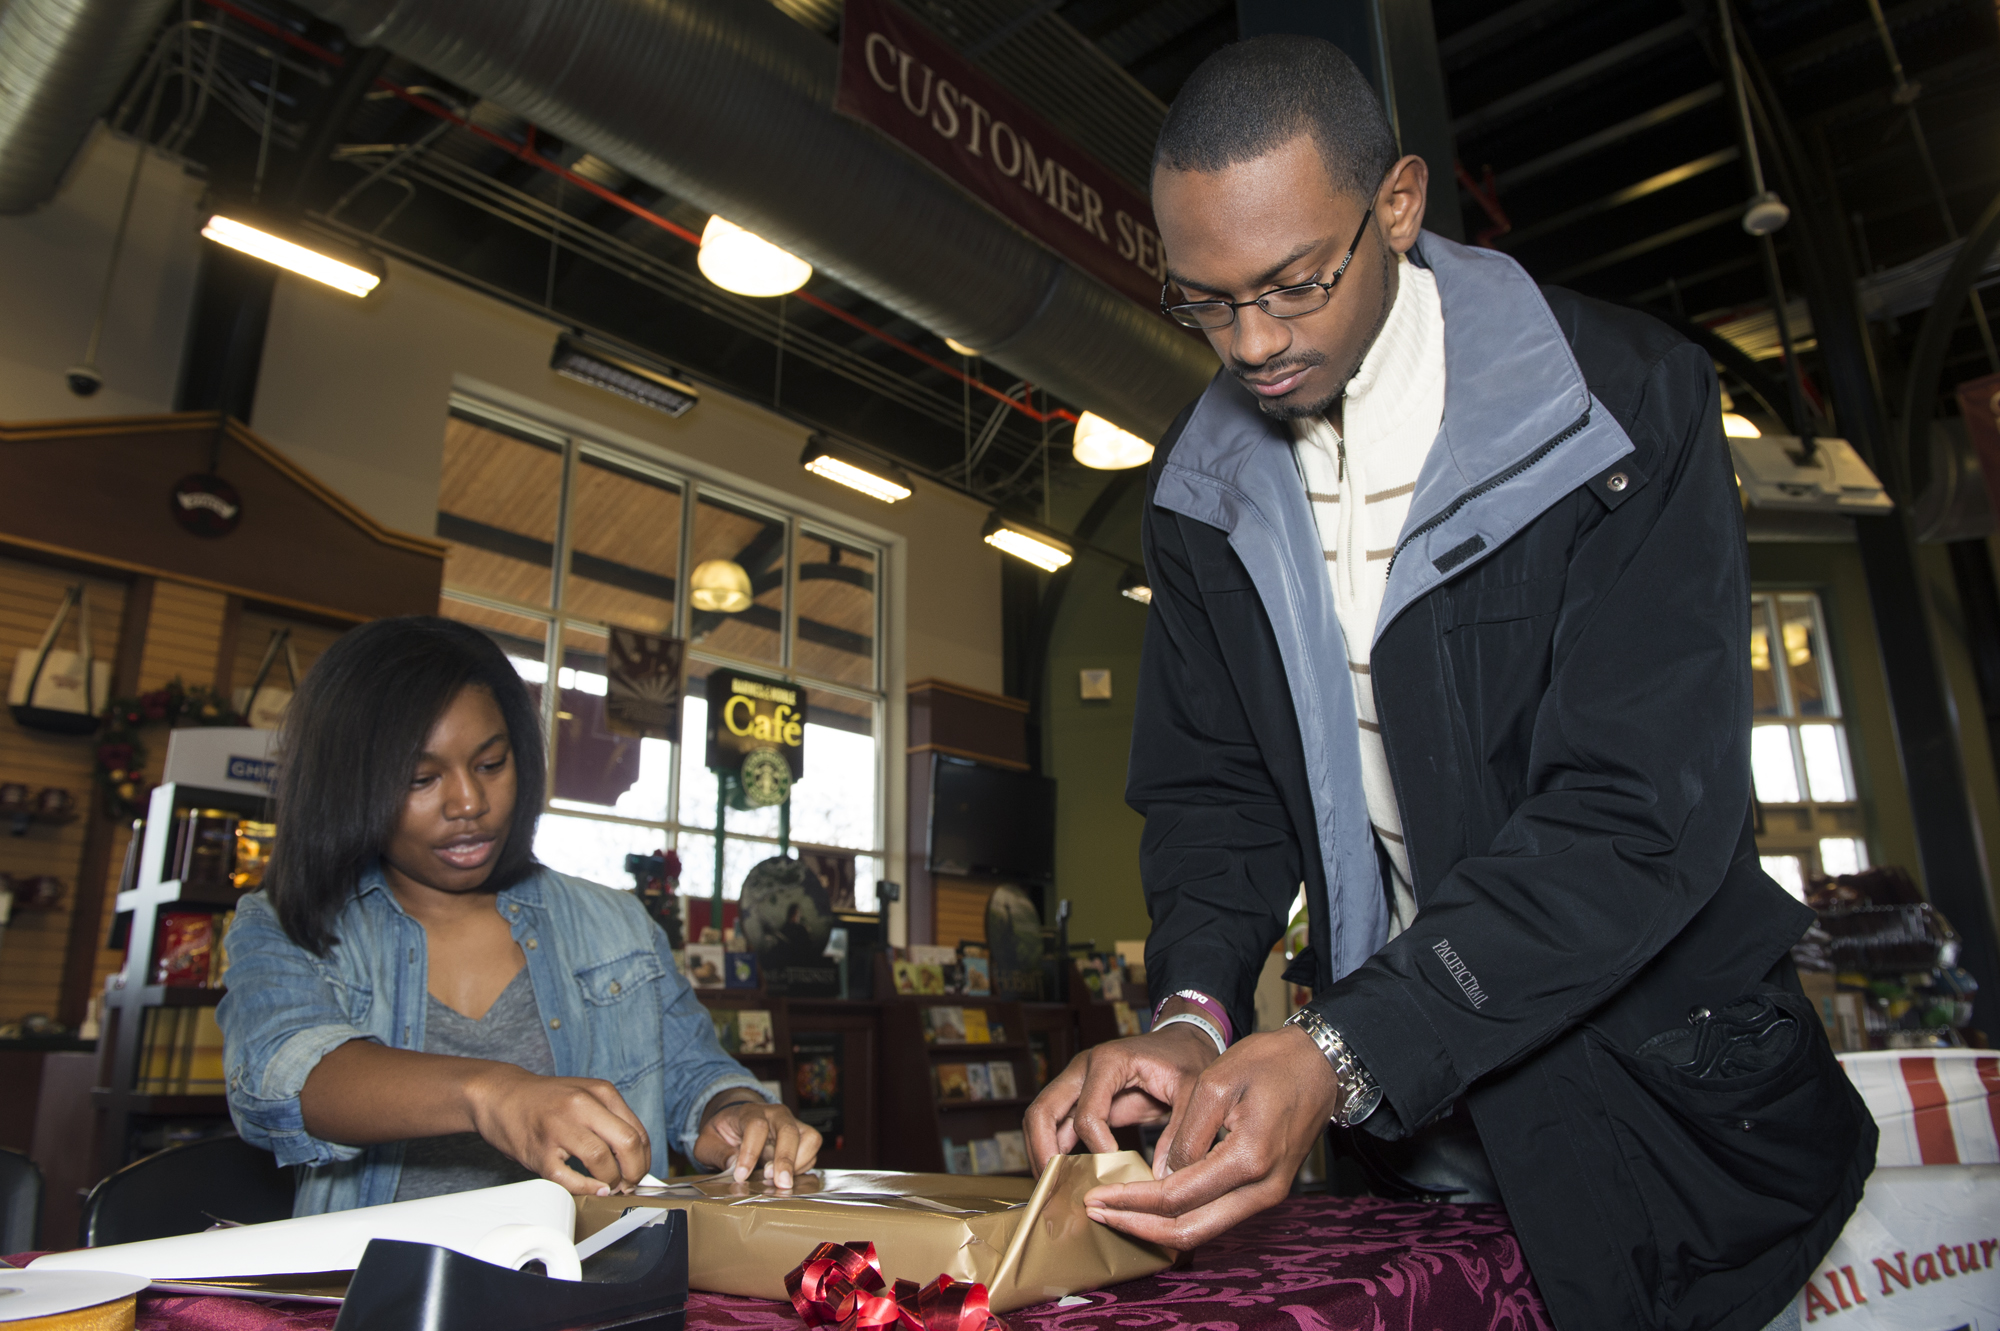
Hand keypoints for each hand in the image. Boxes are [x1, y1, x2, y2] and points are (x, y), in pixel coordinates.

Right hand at [465, 1064, 652, 1196]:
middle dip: (634, 1172)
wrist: (501, 1095)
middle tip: (628, 1183)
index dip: (644, 1159)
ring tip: (607, 1186)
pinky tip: (591, 1189)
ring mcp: (559, 1129)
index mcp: (600, 1092)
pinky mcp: (539, 1152)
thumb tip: (637, 1155)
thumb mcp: (586, 1095)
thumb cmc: (546, 1100)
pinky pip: (570, 1179)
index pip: (638, 1132)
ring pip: (601, 1161)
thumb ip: (611, 1119)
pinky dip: (586, 1189)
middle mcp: (581, 1106)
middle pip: (627, 1144)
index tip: (639, 1172)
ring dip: (611, 1182)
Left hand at [695, 1097, 821, 1187]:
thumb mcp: (708, 1142)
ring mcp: (792, 1124)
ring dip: (799, 1163)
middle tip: (779, 1183)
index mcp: (750, 1112)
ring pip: (810, 1138)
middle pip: (789, 1131)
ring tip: (781, 1181)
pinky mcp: (801, 1137)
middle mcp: (775, 1114)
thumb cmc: (723, 1132)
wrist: (736, 1121)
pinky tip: (785, 1177)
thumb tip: (733, 1165)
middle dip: (785, 1159)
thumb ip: (718, 1153)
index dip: (750, 1152)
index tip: (741, 1175)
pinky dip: (803, 1167)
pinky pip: (812, 1151)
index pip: (756, 1127)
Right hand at [1024, 1021, 1219, 1171]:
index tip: (1115, 1173)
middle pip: (1042, 1110)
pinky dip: (1055, 1153)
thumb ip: (1182, 1132)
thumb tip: (1163, 1177)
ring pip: (1040, 1120)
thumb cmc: (1187, 1060)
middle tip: (1052, 1189)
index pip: (1086, 1114)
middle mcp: (1083, 1069)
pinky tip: (1064, 1180)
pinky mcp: (1081, 1102)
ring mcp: (1078, 1085)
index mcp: (1109, 1062)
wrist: (1182, 1045)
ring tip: (1051, 1190)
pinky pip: (1057, 1128)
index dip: (1098, 1149)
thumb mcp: (1195, 1091)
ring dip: (1042, 1154)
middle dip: (1043, 1152)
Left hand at [1081, 1025, 1338, 1250]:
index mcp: (1249, 1158)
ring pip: (1204, 1230)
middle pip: (1190, 1231)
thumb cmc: (1272, 1061)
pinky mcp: (1267, 1189)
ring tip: (1116, 1212)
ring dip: (1157, 1227)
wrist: (1322, 1063)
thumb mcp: (1218, 1081)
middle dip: (1138, 1227)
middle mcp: (1262, 1189)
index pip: (1177, 1195)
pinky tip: (1152, 1204)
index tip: (1096, 1196)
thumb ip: (1187, 1132)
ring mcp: (1269, 1194)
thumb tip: (1164, 1173)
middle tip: (1097, 1214)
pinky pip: (1218, 1215)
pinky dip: (1181, 1216)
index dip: (1131, 1200)